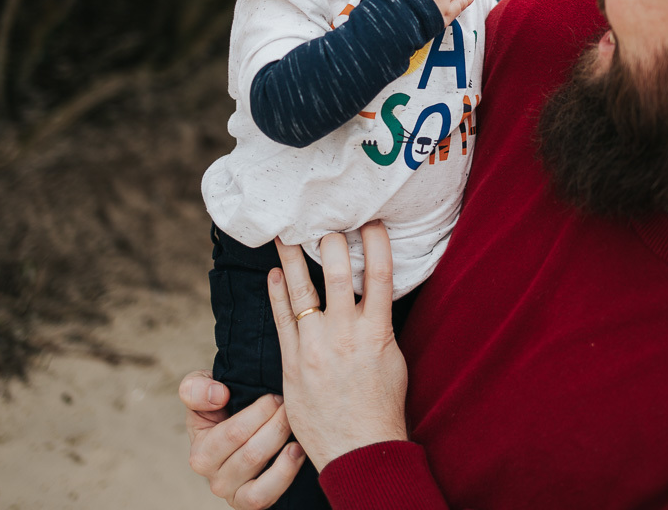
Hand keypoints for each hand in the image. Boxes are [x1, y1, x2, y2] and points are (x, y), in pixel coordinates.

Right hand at [180, 372, 306, 508]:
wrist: (238, 432)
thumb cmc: (221, 408)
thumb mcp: (200, 390)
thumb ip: (197, 388)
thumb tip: (218, 396)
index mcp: (200, 452)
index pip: (234, 433)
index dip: (260, 412)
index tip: (276, 396)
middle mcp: (212, 477)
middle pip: (251, 452)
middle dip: (277, 424)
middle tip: (290, 405)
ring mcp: (231, 493)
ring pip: (259, 469)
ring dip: (282, 442)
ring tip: (296, 425)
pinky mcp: (249, 503)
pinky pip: (264, 495)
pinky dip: (284, 473)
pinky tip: (297, 451)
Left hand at [270, 221, 408, 471]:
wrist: (358, 448)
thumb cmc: (382, 406)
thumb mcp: (393, 359)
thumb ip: (380, 325)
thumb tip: (374, 296)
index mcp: (378, 331)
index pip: (380, 274)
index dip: (376, 242)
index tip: (371, 221)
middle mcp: (346, 333)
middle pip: (339, 274)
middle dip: (331, 242)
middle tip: (323, 219)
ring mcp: (316, 346)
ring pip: (304, 291)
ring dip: (294, 258)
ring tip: (286, 234)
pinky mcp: (293, 361)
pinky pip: (282, 319)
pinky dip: (277, 294)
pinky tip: (274, 275)